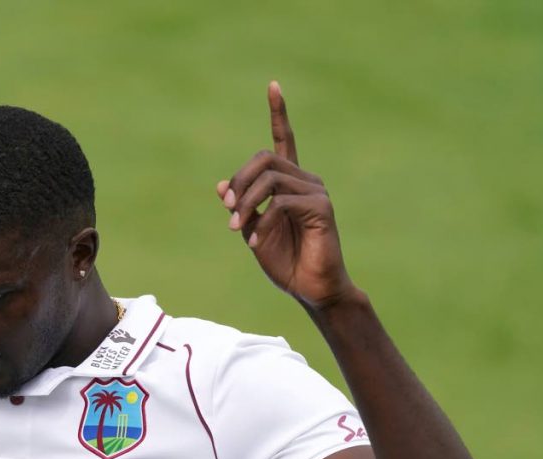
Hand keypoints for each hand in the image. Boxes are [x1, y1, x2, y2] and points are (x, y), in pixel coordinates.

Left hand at [217, 82, 355, 308]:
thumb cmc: (284, 260)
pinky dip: (261, 222)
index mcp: (289, 183)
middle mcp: (305, 180)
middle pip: (264, 159)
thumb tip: (220, 185)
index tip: (273, 85)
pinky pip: (280, 203)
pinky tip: (255, 243)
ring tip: (235, 229)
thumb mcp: (251, 230)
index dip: (279, 113)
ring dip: (245, 204)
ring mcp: (316, 192)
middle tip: (227, 212)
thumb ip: (239, 206)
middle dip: (238, 183)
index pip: (285, 140)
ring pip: (269, 179)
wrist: (310, 288)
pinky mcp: (321, 208)